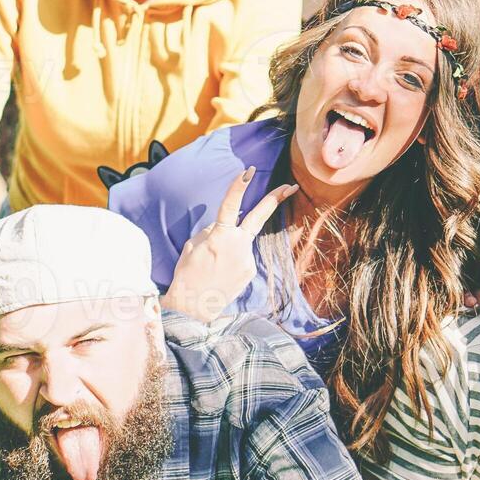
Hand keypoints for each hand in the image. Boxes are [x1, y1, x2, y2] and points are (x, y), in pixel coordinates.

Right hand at [163, 168, 297, 322]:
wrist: (193, 308)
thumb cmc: (187, 274)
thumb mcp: (192, 245)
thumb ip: (212, 230)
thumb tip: (226, 225)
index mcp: (220, 235)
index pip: (231, 205)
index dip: (238, 187)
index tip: (248, 171)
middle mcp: (238, 245)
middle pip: (260, 216)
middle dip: (276, 199)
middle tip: (292, 186)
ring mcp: (247, 259)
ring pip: (242, 241)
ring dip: (232, 246)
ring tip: (214, 264)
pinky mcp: (251, 270)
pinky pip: (242, 256)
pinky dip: (232, 259)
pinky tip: (221, 272)